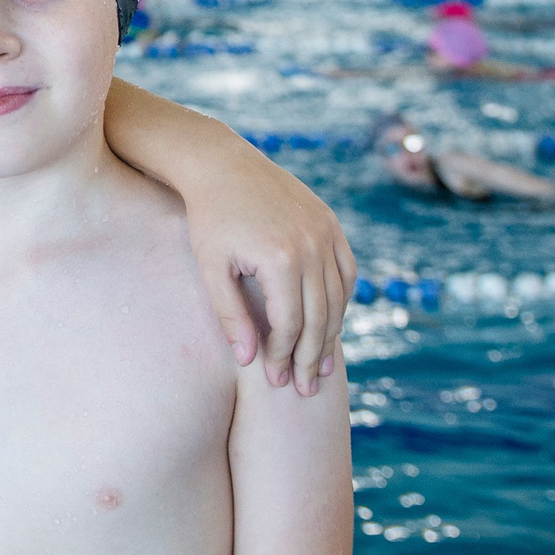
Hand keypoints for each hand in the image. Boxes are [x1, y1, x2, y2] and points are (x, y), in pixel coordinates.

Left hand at [181, 149, 356, 396]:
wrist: (223, 165)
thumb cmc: (209, 219)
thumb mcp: (211, 269)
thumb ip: (230, 316)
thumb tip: (248, 360)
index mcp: (281, 259)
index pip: (290, 325)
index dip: (283, 357)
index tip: (275, 380)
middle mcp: (312, 245)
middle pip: (320, 317)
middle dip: (313, 358)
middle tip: (306, 389)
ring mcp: (326, 232)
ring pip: (338, 298)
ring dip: (332, 335)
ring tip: (323, 366)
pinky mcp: (331, 223)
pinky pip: (345, 271)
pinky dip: (341, 300)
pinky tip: (331, 324)